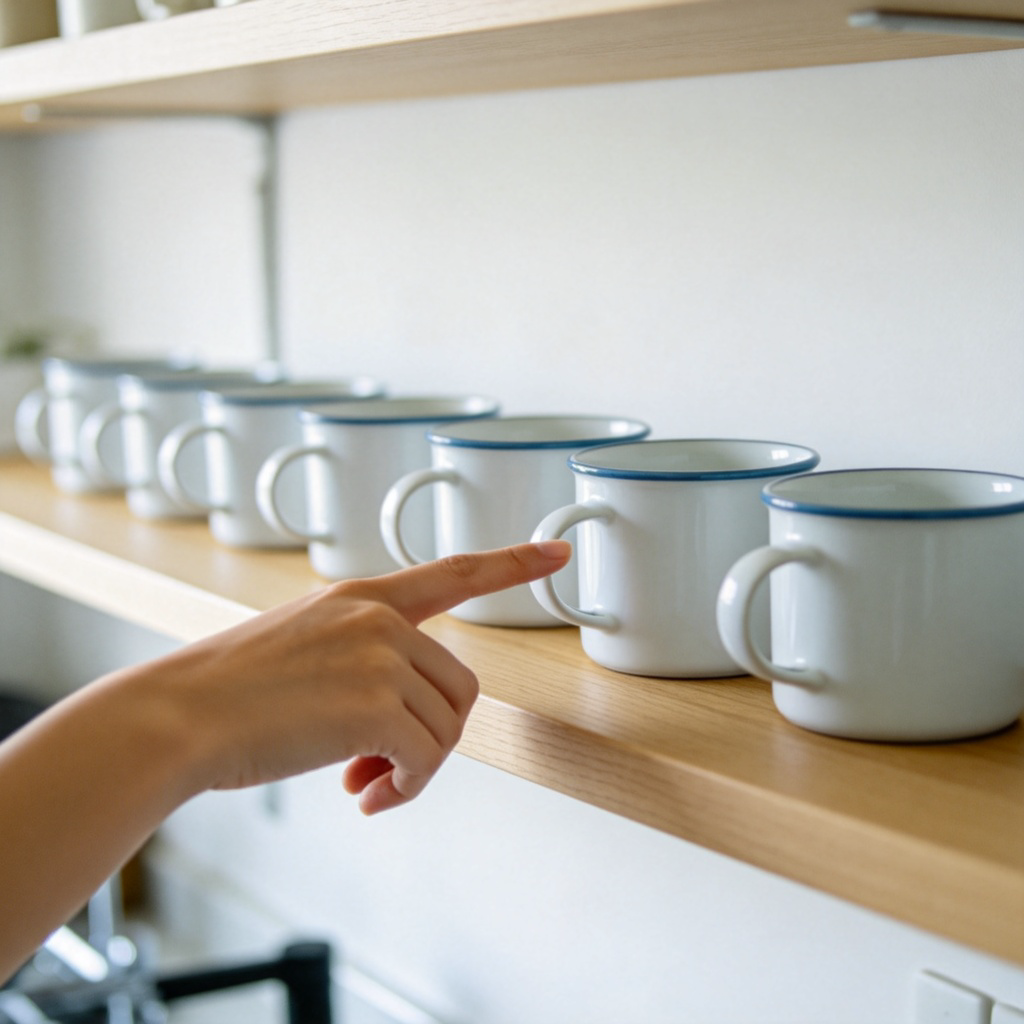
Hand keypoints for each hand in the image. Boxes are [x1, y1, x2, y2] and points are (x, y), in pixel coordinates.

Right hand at [158, 540, 571, 813]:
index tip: (558, 550)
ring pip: (447, 725)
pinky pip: (426, 757)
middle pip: (460, 685)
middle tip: (383, 767)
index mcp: (359, 597)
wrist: (174, 718)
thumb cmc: (226, 694)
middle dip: (433, 735)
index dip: (512, 561)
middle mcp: (377, 617)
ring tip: (369, 782)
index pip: (453, 571)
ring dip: (416, 767)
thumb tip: (401, 728)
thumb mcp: (299, 648)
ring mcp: (379, 655)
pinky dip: (406, 787)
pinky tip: (367, 796)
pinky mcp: (376, 703)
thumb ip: (360, 664)